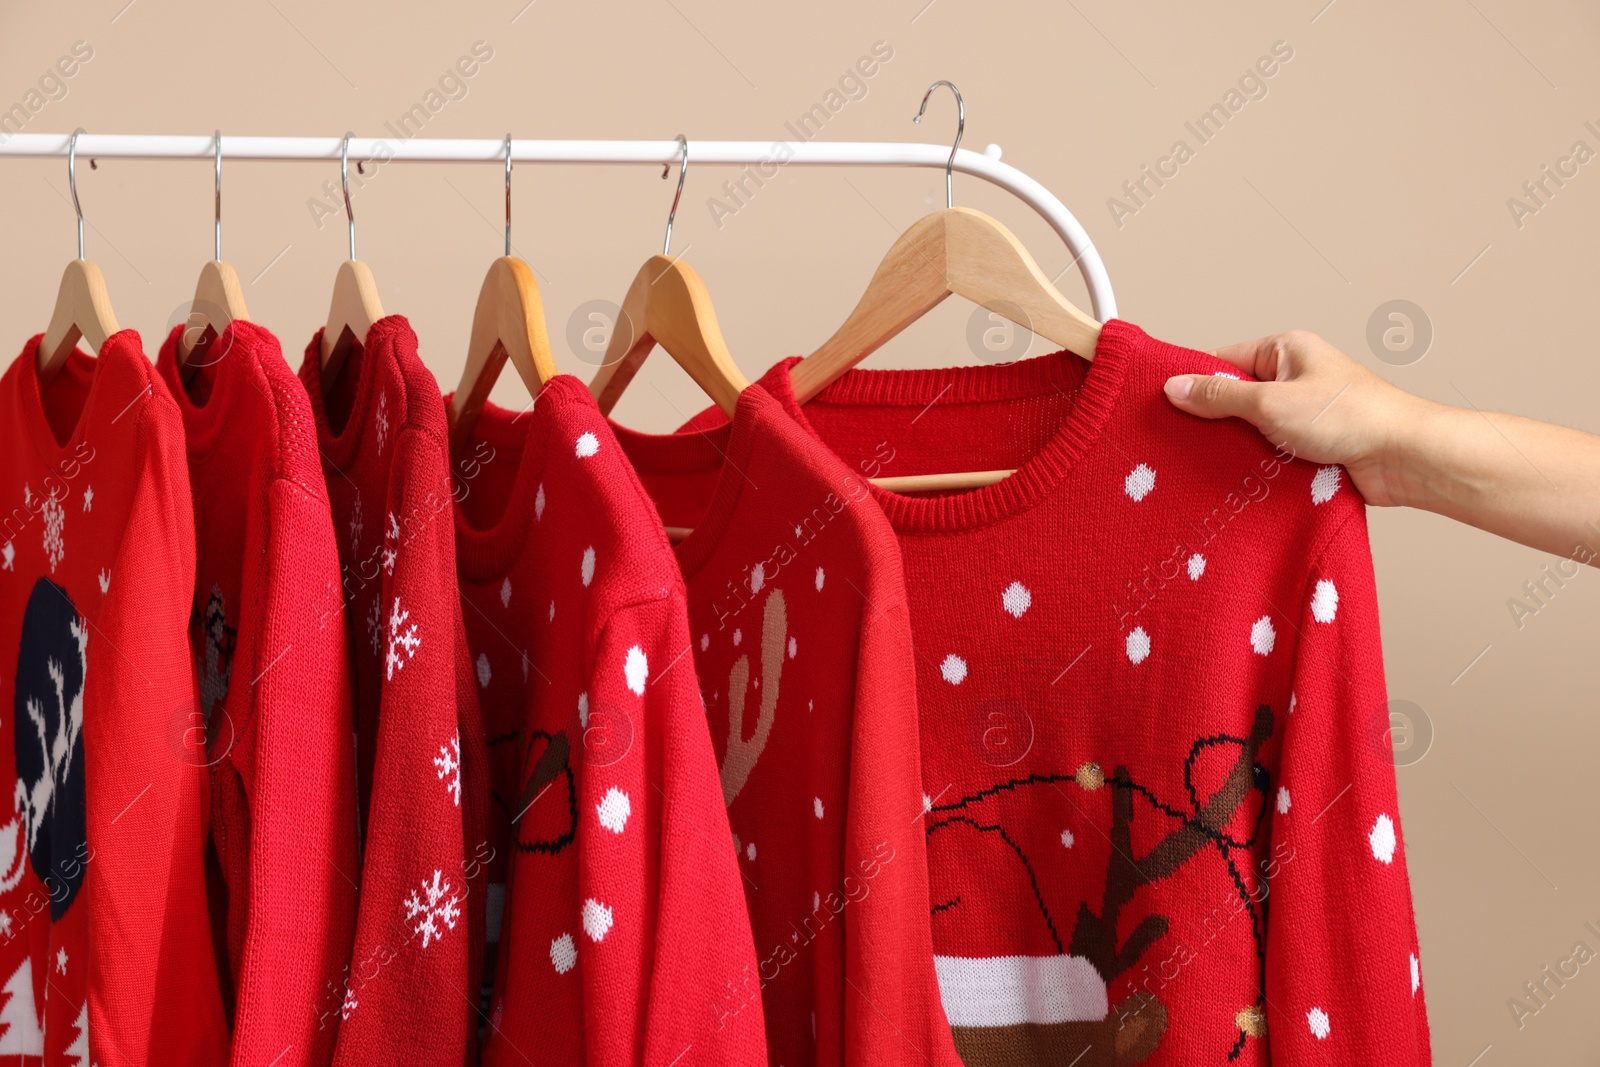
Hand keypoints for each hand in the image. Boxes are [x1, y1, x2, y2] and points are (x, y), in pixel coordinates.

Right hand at [1161, 330, 1426, 506]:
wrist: (1404, 459)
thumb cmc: (1351, 417)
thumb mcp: (1271, 403)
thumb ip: (1220, 397)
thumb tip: (1175, 387)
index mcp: (1285, 350)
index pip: (1223, 360)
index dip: (1194, 383)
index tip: (1165, 405)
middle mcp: (1294, 377)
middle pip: (1234, 397)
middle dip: (1213, 421)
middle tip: (1181, 441)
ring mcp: (1303, 413)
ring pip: (1250, 429)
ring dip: (1236, 447)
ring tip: (1210, 463)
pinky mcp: (1310, 445)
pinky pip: (1269, 451)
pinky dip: (1256, 465)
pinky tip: (1238, 478)